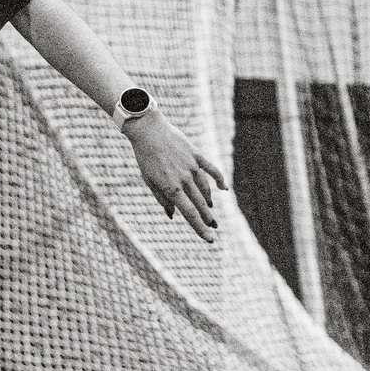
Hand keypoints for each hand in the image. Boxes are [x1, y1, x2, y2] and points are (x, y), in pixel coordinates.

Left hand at [126, 111, 229, 242]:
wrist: (149, 130)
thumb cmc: (146, 158)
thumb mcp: (150, 180)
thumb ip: (163, 199)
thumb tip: (172, 216)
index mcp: (171, 188)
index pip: (189, 213)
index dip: (200, 228)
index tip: (210, 239)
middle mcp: (184, 179)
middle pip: (200, 204)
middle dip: (207, 218)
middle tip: (213, 227)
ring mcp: (192, 166)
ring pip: (205, 189)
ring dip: (208, 202)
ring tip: (209, 210)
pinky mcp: (196, 155)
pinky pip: (212, 170)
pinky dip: (219, 180)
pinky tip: (223, 189)